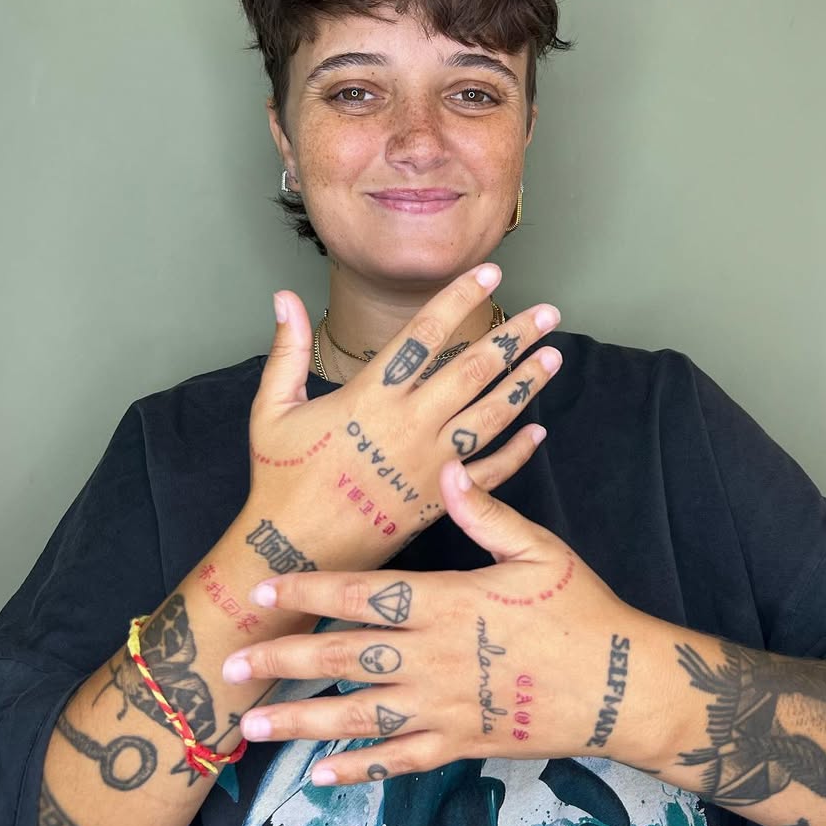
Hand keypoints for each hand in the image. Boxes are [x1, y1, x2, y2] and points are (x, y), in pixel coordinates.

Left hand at [223, 459, 631, 783]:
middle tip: (231, 668)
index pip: (364, 596)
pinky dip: (360, 769)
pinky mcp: (461, 743)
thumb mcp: (541, 550)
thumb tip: (447, 470)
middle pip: (345, 658)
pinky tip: (321, 776)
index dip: (311, 592)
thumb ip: (487, 513)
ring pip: (360, 716)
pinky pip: (401, 760)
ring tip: (252, 728)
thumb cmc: (583, 610)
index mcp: (448, 602)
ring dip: (302, 721)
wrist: (623, 686)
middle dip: (285, 661)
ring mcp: (445, 707)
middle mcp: (435, 658)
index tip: (265, 590)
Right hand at [246, 265, 562, 568]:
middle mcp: (408, 425)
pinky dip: (517, 453)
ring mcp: (430, 464)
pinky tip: (538, 430)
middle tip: (549, 313)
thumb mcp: (272, 409)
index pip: (425, 334)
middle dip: (514, 338)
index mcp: (369, 396)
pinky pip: (489, 474)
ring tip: (553, 356)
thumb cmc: (281, 478)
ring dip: (525, 385)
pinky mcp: (440, 500)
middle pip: (473, 370)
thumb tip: (284, 296)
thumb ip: (288, 351)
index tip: (491, 274)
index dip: (460, 299)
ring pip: (490, 417)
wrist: (295, 552)